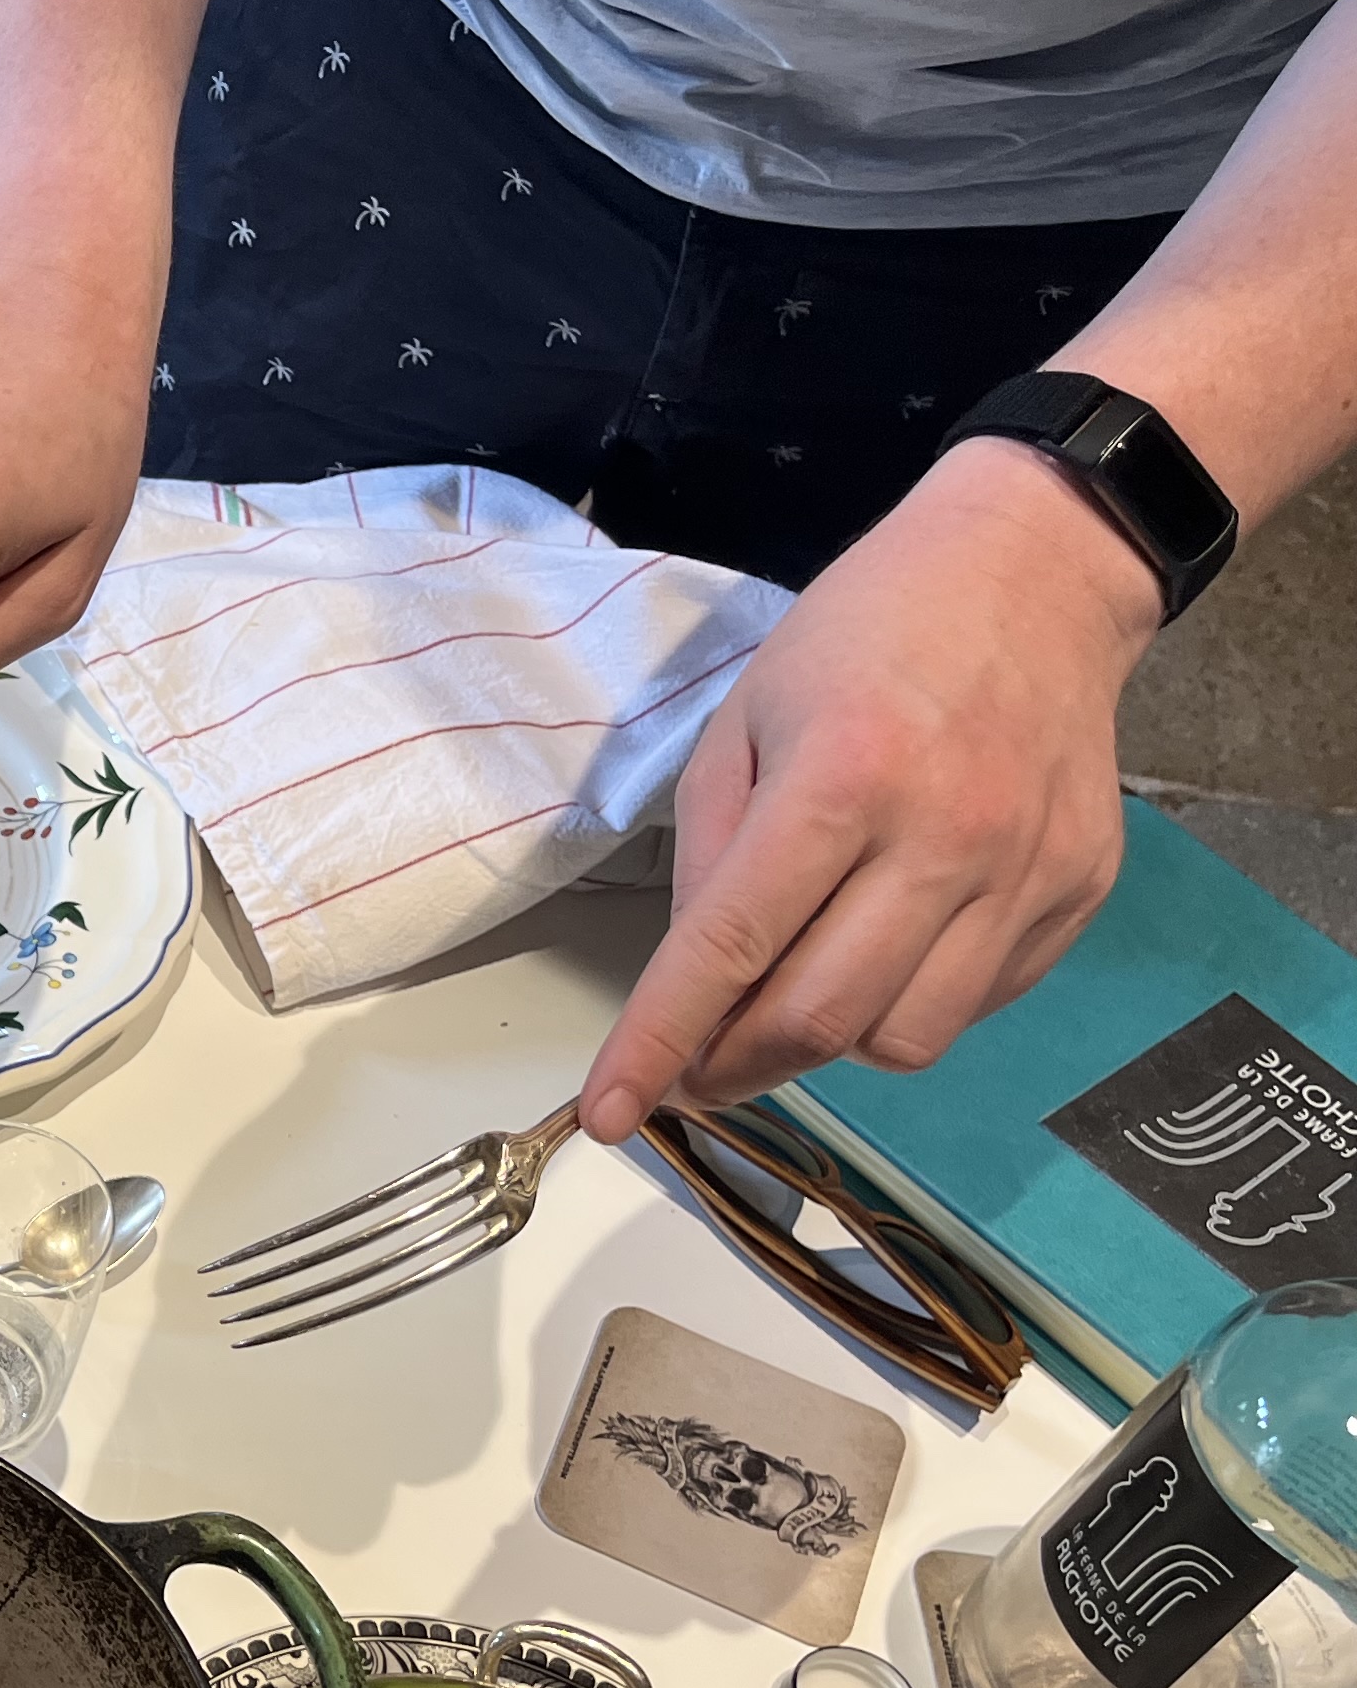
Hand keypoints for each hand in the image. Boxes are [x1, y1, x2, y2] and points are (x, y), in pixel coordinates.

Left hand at [575, 439, 1158, 1140]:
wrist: (1040, 574)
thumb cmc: (868, 634)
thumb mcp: (745, 720)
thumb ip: (712, 856)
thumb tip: (694, 985)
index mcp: (842, 779)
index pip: (732, 947)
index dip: (660, 1043)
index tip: (609, 1113)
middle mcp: (944, 837)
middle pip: (818, 1019)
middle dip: (732, 1068)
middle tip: (692, 1068)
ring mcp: (1025, 872)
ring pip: (902, 1040)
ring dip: (824, 1047)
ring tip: (794, 995)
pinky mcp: (1079, 892)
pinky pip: (973, 1006)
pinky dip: (907, 1008)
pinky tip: (882, 952)